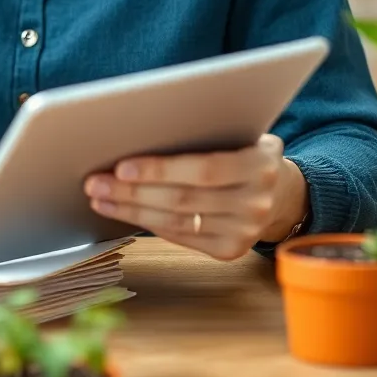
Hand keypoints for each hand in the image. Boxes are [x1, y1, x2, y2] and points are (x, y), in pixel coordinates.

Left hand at [83, 134, 309, 260]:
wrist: (282, 192)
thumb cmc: (245, 150)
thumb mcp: (240, 132)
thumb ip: (205, 131)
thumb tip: (140, 125)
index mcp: (260, 165)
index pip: (203, 170)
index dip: (160, 169)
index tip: (121, 165)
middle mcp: (256, 203)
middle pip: (182, 200)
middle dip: (132, 191)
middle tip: (95, 182)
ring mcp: (244, 231)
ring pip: (176, 222)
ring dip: (130, 210)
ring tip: (99, 197)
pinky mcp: (230, 251)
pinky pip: (181, 237)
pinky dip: (147, 223)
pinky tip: (122, 211)